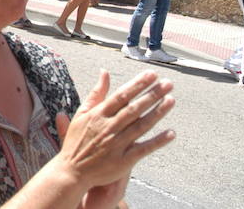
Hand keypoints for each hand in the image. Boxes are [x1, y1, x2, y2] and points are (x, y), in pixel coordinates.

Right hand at [53, 70, 174, 191]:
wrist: (72, 171)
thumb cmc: (77, 140)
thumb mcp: (81, 113)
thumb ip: (96, 93)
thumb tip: (104, 72)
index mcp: (98, 115)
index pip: (121, 96)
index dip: (137, 85)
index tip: (151, 75)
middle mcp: (108, 128)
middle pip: (134, 109)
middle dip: (152, 95)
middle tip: (167, 84)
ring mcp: (116, 145)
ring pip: (141, 126)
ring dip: (157, 113)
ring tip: (171, 100)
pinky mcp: (123, 161)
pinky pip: (143, 149)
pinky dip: (157, 141)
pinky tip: (171, 133)